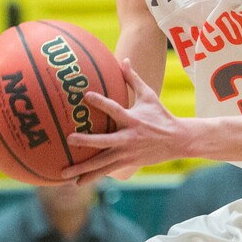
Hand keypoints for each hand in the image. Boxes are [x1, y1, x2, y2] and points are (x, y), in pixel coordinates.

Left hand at [62, 59, 183, 183]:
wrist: (178, 140)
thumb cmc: (161, 115)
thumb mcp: (149, 95)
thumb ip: (133, 79)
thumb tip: (124, 59)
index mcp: (132, 119)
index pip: (114, 109)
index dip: (101, 102)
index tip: (86, 96)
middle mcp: (128, 137)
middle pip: (104, 141)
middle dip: (87, 141)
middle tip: (69, 140)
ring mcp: (127, 153)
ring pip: (102, 163)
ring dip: (83, 168)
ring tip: (64, 173)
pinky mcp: (128, 163)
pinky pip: (107, 171)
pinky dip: (92, 176)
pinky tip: (77, 182)